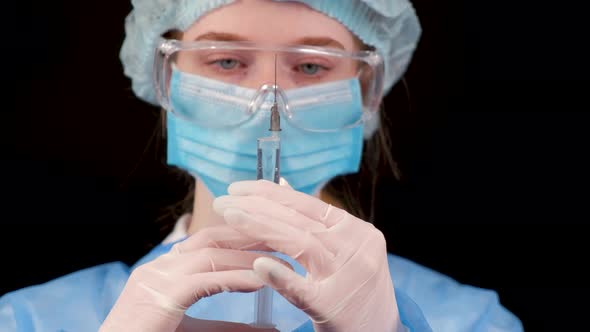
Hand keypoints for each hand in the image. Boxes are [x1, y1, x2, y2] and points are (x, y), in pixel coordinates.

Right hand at [100, 225, 280, 331]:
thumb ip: (229, 327)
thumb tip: (270, 327)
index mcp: (166, 269)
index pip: (209, 240)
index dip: (243, 236)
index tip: (274, 238)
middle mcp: (160, 266)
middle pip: (212, 238)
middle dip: (249, 235)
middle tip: (284, 236)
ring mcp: (156, 278)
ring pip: (210, 255)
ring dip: (248, 255)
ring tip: (281, 256)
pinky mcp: (158, 297)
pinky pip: (204, 281)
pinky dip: (235, 278)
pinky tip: (261, 280)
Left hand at [214, 180, 403, 331]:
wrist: (380, 331)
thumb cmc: (351, 286)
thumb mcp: (340, 247)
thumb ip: (313, 219)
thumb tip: (280, 184)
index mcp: (354, 230)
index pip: (306, 204)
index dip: (269, 193)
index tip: (238, 187)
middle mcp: (356, 247)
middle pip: (299, 221)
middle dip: (257, 208)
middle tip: (222, 203)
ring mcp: (347, 276)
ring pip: (301, 244)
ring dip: (261, 228)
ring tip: (231, 217)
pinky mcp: (334, 305)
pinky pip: (304, 289)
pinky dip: (281, 276)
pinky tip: (258, 265)